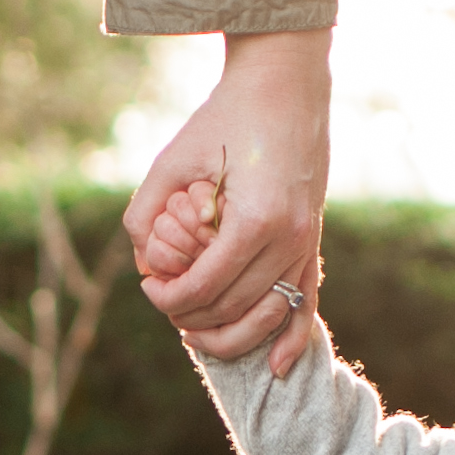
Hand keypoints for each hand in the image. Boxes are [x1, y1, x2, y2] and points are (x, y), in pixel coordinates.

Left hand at [123, 28, 329, 373]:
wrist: (286, 85)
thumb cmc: (225, 115)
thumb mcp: (175, 157)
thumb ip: (147, 209)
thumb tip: (141, 261)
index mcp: (255, 219)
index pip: (206, 287)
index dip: (170, 297)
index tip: (149, 288)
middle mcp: (288, 239)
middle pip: (235, 308)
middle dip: (193, 317)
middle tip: (165, 304)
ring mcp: (307, 242)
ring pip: (268, 315)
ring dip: (231, 335)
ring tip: (195, 333)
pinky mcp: (313, 241)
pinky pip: (306, 303)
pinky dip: (293, 339)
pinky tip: (279, 369)